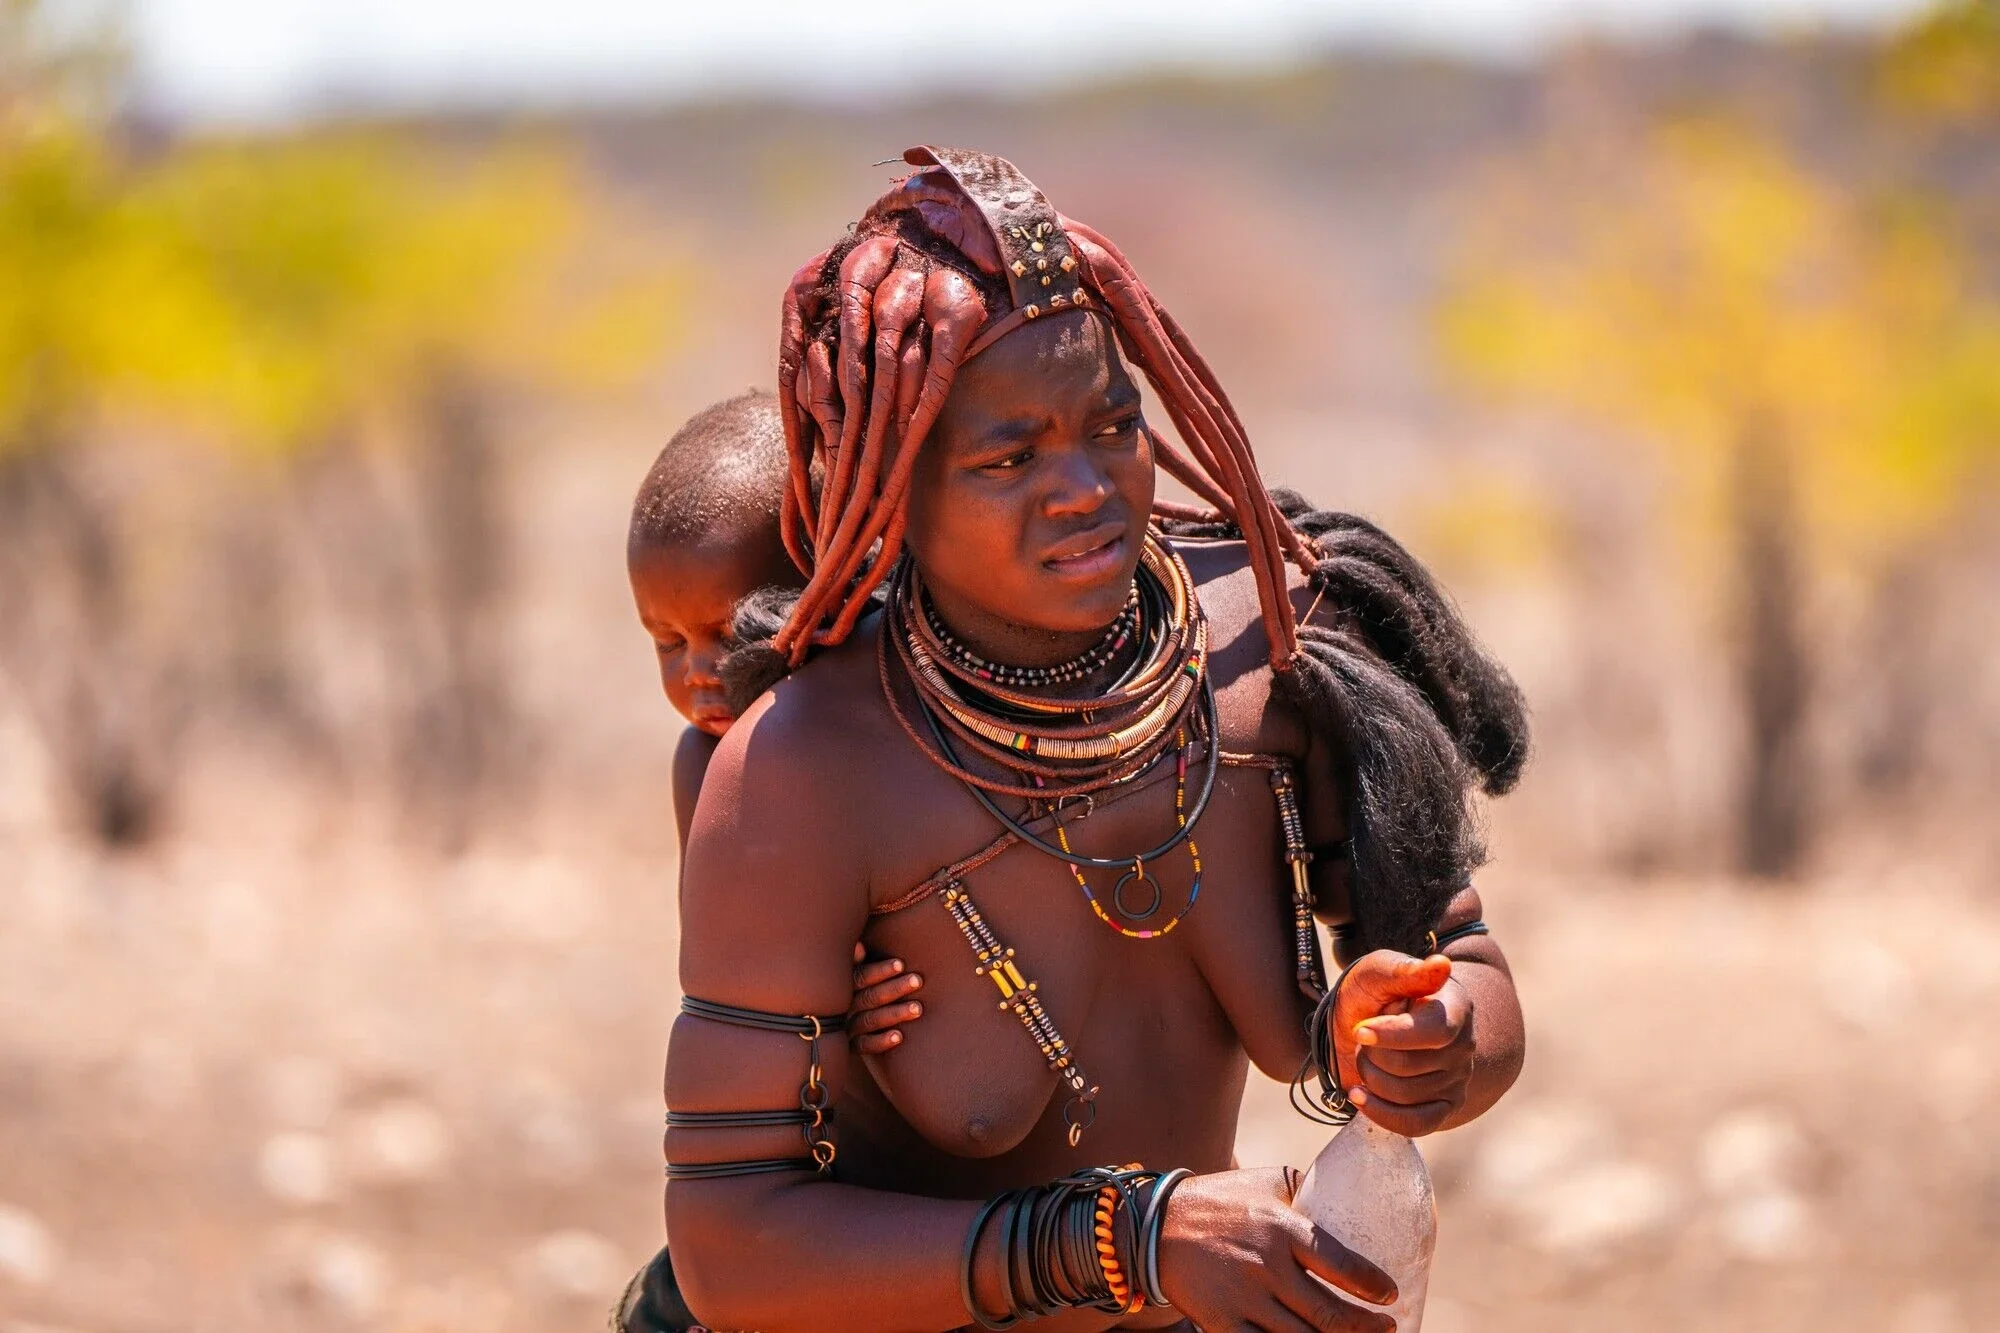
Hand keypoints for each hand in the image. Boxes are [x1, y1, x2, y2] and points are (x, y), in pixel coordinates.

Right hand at [848, 942, 923, 1055]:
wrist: (833, 1030)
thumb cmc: (855, 992)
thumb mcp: (852, 977)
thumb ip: (856, 963)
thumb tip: (860, 947)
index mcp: (844, 987)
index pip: (861, 977)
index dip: (880, 971)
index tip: (901, 964)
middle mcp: (843, 1007)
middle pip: (869, 997)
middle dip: (894, 988)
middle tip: (918, 981)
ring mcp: (846, 1028)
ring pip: (870, 1020)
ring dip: (894, 1013)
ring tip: (918, 1008)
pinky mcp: (851, 1047)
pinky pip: (865, 1046)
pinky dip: (881, 1041)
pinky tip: (900, 1036)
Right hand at [1157, 1167, 1395, 1332]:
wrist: (1157, 1226)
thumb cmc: (1218, 1201)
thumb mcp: (1264, 1183)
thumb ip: (1303, 1190)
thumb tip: (1343, 1197)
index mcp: (1282, 1228)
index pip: (1340, 1263)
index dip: (1371, 1285)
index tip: (1389, 1295)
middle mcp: (1267, 1267)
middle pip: (1329, 1313)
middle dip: (1366, 1327)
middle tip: (1386, 1328)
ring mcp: (1245, 1299)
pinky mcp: (1223, 1324)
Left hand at [1335, 951, 1473, 1136]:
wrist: (1367, 1023)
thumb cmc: (1374, 993)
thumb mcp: (1378, 972)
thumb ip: (1406, 971)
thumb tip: (1442, 966)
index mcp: (1455, 1007)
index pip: (1435, 1032)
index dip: (1394, 1035)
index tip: (1361, 1029)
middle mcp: (1463, 1045)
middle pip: (1408, 1067)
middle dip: (1371, 1054)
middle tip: (1364, 1037)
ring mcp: (1457, 1079)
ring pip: (1404, 1095)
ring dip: (1369, 1076)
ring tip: (1367, 1056)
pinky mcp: (1444, 1106)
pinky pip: (1416, 1125)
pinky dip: (1381, 1114)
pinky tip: (1359, 1095)